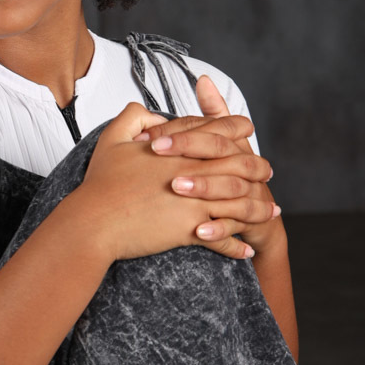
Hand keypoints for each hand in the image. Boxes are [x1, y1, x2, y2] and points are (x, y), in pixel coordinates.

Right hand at [76, 81, 279, 262]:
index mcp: (178, 149)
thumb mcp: (112, 138)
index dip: (237, 129)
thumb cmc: (100, 184)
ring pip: (239, 204)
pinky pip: (222, 239)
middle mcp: (192, 173)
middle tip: (268, 173)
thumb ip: (134, 117)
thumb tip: (153, 114)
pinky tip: (246, 250)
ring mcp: (194, 202)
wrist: (93, 222)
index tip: (247, 132)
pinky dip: (236, 246)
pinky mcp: (189, 230)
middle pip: (240, 166)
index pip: (217, 131)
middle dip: (259, 169)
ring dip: (258, 209)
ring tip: (270, 213)